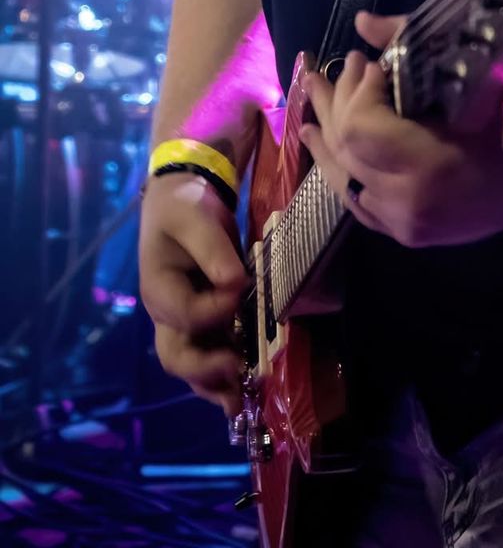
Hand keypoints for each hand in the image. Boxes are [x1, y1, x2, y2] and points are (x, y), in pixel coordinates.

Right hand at [138, 173, 247, 416]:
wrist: (181, 201)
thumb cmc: (183, 208)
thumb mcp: (194, 218)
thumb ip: (212, 248)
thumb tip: (236, 283)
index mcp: (159, 288)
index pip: (186, 314)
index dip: (216, 309)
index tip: (242, 289)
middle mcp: (167, 315)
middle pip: (177, 356)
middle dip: (206, 370)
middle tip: (238, 371)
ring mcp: (184, 323)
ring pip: (191, 366)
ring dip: (215, 384)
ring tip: (242, 400)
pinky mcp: (204, 323)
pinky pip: (208, 357)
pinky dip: (223, 376)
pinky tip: (245, 389)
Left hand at [299, 12, 502, 247]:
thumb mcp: (484, 75)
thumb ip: (418, 46)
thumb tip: (364, 23)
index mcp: (431, 168)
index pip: (362, 130)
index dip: (357, 91)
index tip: (372, 61)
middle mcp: (409, 204)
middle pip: (346, 149)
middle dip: (340, 100)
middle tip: (344, 64)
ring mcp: (405, 225)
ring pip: (342, 176)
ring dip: (326, 131)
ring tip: (313, 92)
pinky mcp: (407, 233)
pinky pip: (357, 201)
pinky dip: (338, 166)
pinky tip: (319, 140)